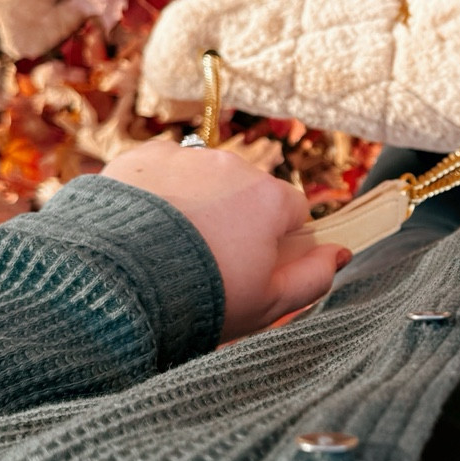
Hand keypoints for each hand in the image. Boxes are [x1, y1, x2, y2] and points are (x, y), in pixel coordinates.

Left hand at [101, 139, 349, 340]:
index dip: (275, 242)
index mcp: (269, 198)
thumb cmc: (201, 298)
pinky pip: (159, 173)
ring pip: (202, 180)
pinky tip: (139, 230)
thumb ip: (314, 277)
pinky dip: (154, 195)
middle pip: (246, 192)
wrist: (118, 284)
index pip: (291, 212)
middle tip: (204, 264)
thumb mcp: (269, 303)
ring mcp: (184, 157)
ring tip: (165, 249)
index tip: (250, 267)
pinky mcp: (140, 158)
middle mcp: (232, 165)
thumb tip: (341, 254)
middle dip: (233, 220)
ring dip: (193, 205)